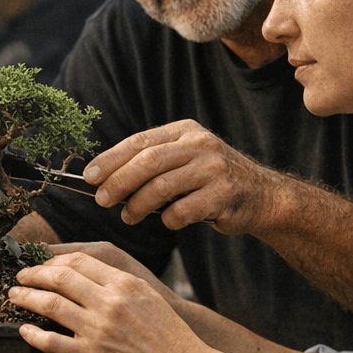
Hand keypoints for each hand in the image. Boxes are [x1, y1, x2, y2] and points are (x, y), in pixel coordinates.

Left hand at [7, 251, 205, 352]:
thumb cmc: (169, 336)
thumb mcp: (147, 296)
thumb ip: (116, 283)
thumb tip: (84, 273)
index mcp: (124, 284)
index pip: (77, 261)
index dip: (51, 260)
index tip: (40, 263)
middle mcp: (109, 303)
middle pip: (59, 277)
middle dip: (33, 275)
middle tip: (20, 278)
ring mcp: (98, 330)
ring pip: (50, 304)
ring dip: (26, 298)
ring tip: (15, 297)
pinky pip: (51, 342)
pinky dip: (32, 334)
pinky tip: (24, 330)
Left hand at [83, 119, 281, 232]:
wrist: (263, 195)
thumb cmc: (212, 181)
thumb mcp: (186, 159)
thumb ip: (154, 163)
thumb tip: (103, 179)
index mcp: (185, 131)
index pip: (139, 142)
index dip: (111, 159)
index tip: (89, 176)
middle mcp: (200, 145)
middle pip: (148, 162)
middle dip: (119, 182)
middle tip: (102, 200)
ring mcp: (214, 168)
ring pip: (161, 187)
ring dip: (137, 205)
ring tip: (128, 217)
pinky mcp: (224, 195)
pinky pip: (183, 210)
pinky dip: (168, 219)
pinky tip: (166, 221)